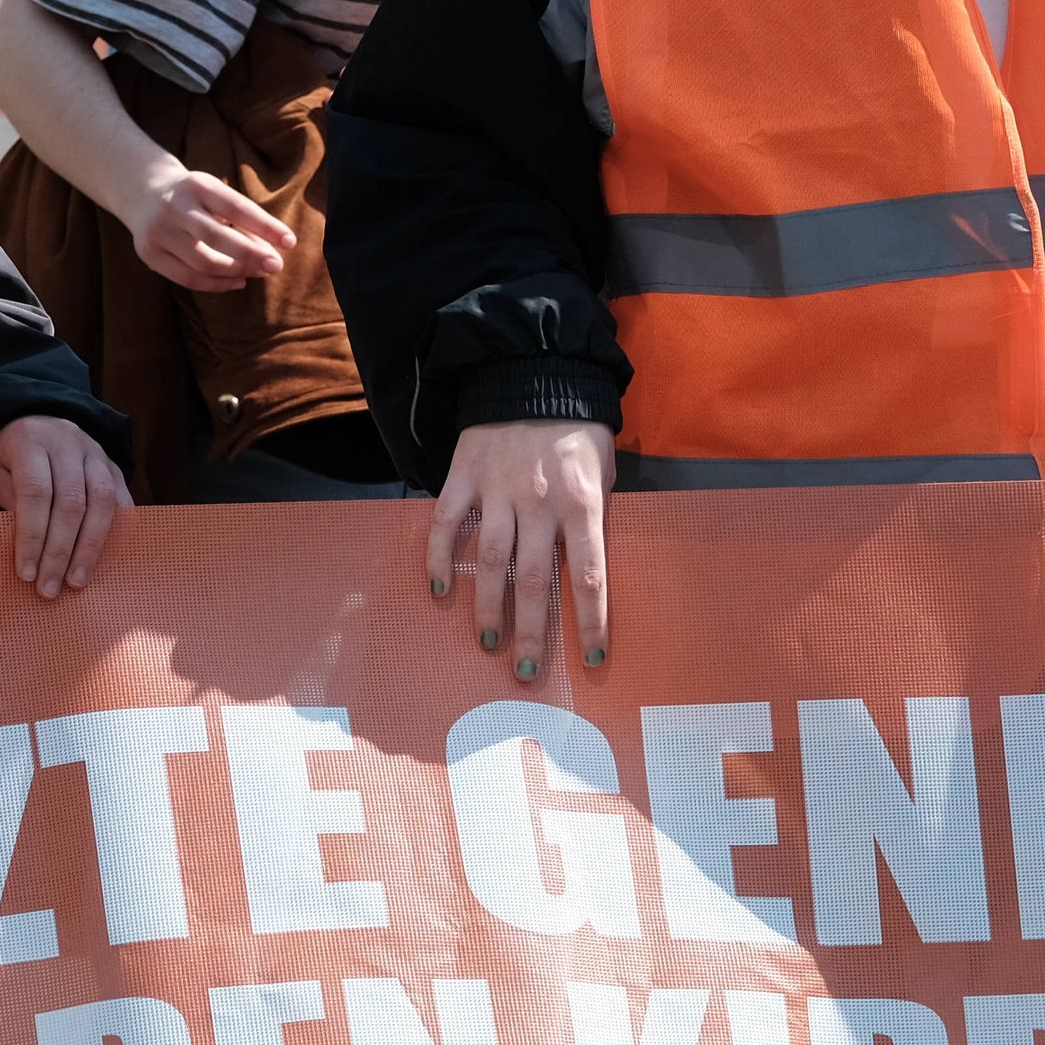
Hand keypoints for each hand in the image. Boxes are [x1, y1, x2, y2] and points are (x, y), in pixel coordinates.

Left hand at [0, 414, 129, 599]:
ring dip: (89, 547)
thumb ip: (14, 507)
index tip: (26, 573)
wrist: (35, 421)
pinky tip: (106, 559)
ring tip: (77, 581)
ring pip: (101, 501)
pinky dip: (115, 531)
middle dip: (59, 551)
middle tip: (50, 588)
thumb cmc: (11, 460)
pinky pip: (121, 499)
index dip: (32, 536)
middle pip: (70, 502)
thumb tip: (31, 556)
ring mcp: (95, 452)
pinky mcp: (114, 464)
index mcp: (31, 442)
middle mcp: (67, 443)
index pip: (35, 493)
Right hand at [129, 166, 295, 292]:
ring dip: (237, 271)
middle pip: (218, 237)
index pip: (237, 208)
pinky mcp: (149, 254)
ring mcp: (158, 232)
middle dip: (252, 254)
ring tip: (257, 273)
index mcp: (197, 185)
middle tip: (276, 266)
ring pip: (204, 262)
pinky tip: (237, 281)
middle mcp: (174, 206)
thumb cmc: (193, 196)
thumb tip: (270, 254)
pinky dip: (217, 284)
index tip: (289, 242)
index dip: (265, 226)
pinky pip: (188, 278)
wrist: (142, 191)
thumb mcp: (215, 195)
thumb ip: (241, 221)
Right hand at [432, 419, 612, 682]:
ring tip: (489, 642)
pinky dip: (440, 560)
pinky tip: (442, 592)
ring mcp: (497, 490)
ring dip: (488, 608)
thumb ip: (592, 516)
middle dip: (532, 632)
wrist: (534, 373)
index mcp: (581, 503)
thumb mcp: (604, 470)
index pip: (589, 575)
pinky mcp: (463, 476)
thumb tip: (584, 566)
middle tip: (526, 671)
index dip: (591, 621)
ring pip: (490, 561)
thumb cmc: (577, 429)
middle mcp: (538, 502)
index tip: (591, 660)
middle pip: (534, 580)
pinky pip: (446, 524)